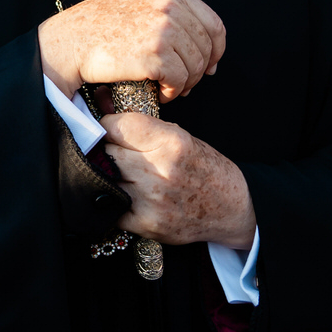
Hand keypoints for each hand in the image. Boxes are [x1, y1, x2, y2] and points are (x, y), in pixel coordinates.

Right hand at [37, 0, 224, 102]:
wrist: (70, 40)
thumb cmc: (99, 27)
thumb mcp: (139, 4)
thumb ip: (168, 14)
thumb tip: (202, 42)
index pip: (213, 23)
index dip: (216, 49)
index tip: (210, 66)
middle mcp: (169, 6)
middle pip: (206, 48)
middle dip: (199, 71)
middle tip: (183, 85)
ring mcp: (163, 30)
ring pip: (195, 67)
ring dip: (184, 84)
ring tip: (165, 88)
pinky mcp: (154, 55)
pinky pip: (179, 81)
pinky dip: (171, 93)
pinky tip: (157, 93)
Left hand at [102, 113, 254, 247]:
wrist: (230, 208)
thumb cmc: (204, 168)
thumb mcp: (181, 137)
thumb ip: (144, 126)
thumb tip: (102, 107)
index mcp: (171, 143)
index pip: (116, 126)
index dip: (108, 125)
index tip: (109, 128)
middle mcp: (160, 171)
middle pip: (107, 153)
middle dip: (107, 150)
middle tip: (116, 152)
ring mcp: (152, 200)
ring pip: (105, 179)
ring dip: (109, 175)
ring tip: (123, 173)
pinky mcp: (146, 224)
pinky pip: (111, 207)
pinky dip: (114, 200)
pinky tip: (129, 195)